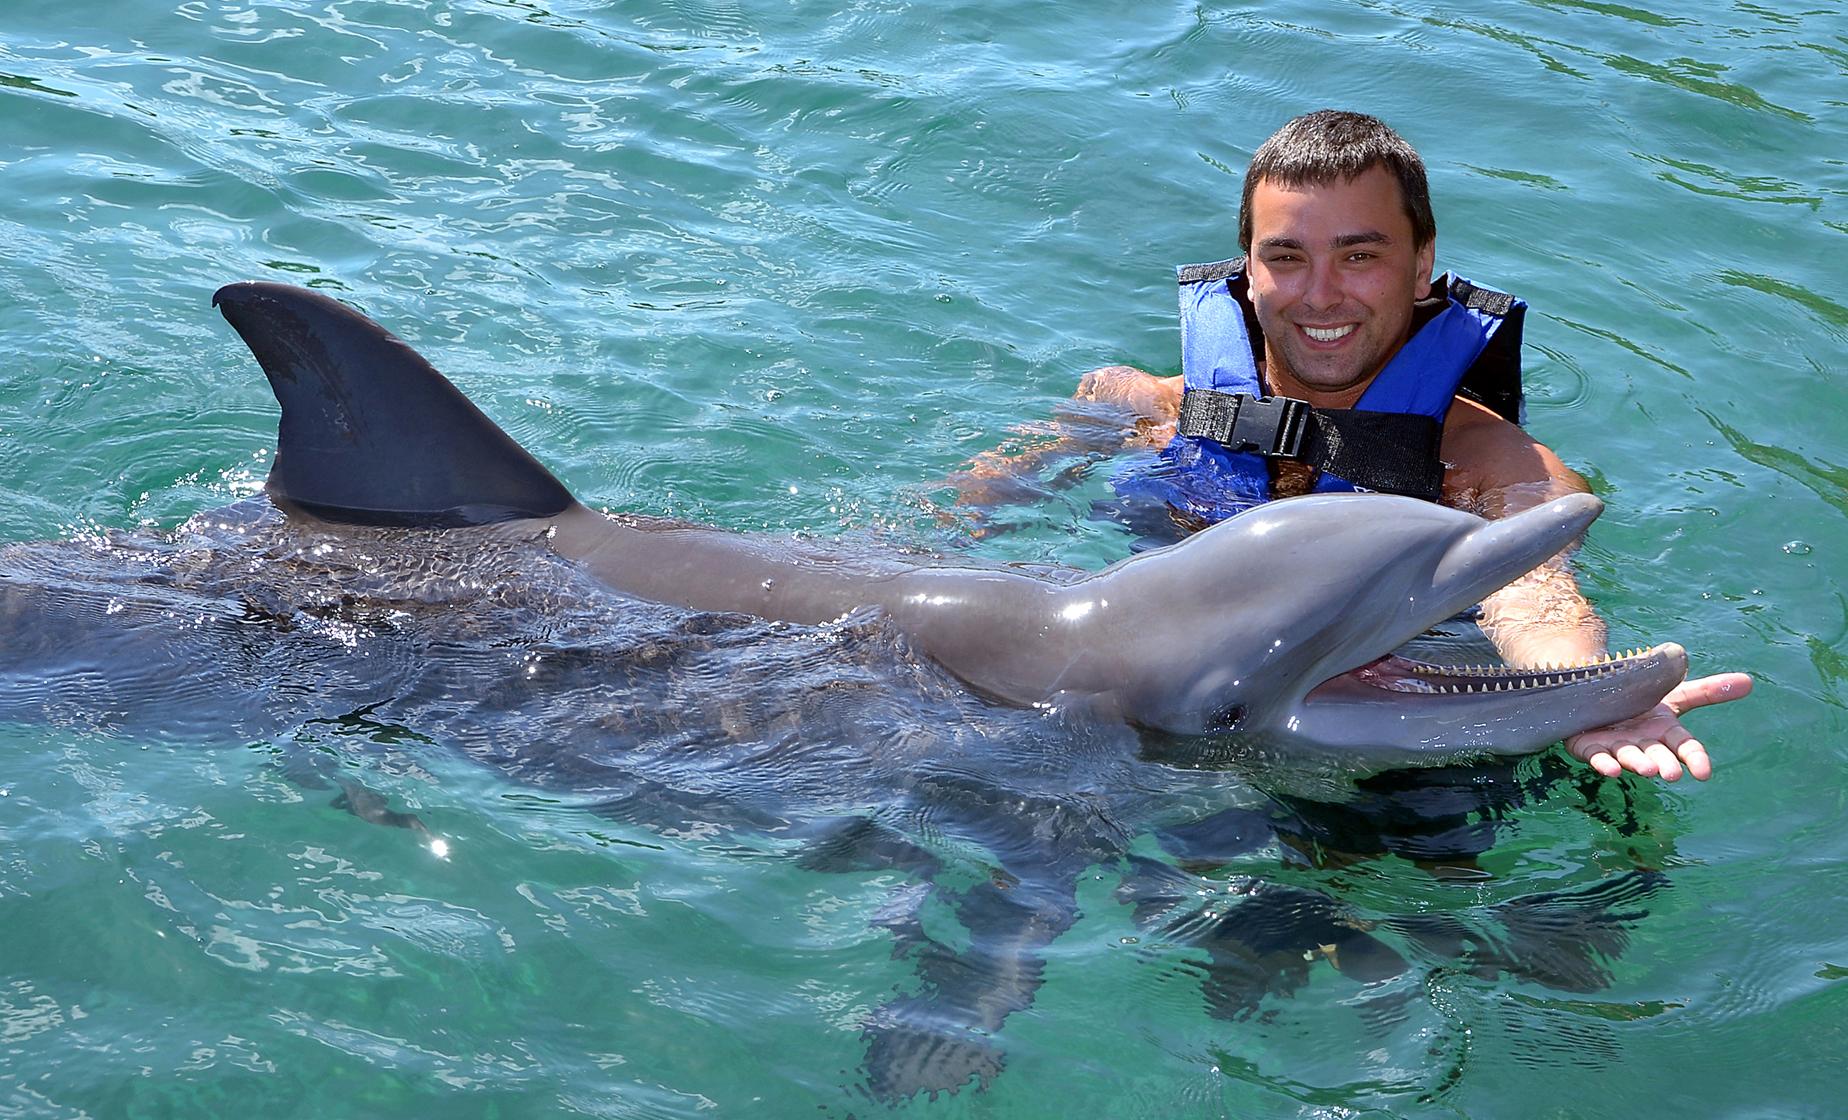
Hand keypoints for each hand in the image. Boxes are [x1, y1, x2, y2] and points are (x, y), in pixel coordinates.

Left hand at [1564, 672, 1753, 780]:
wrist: (1598, 692)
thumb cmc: (1638, 699)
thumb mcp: (1673, 692)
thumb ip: (1706, 691)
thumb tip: (1749, 682)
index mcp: (1665, 732)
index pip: (1685, 747)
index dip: (1695, 759)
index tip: (1704, 772)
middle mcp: (1643, 743)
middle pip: (1657, 756)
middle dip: (1664, 764)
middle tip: (1671, 774)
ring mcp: (1616, 746)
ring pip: (1628, 757)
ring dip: (1637, 764)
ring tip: (1647, 770)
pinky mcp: (1590, 747)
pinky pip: (1596, 757)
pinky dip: (1603, 763)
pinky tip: (1609, 770)